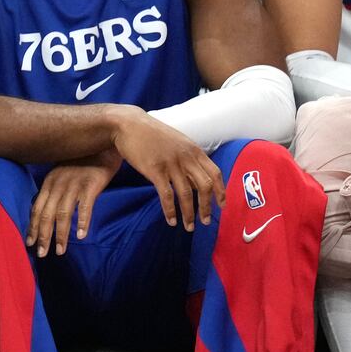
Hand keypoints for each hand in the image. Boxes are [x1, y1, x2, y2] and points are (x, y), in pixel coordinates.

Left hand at [27, 149, 120, 256]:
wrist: (105, 139)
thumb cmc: (85, 158)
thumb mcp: (63, 171)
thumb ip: (56, 188)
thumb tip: (49, 208)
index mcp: (49, 181)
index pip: (36, 208)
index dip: (33, 227)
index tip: (29, 243)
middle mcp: (58, 184)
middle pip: (47, 214)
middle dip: (43, 236)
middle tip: (41, 254)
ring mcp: (74, 184)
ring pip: (63, 214)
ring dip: (60, 235)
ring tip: (60, 251)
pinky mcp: (91, 185)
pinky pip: (85, 207)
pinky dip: (82, 222)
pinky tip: (82, 236)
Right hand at [108, 108, 224, 230]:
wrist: (128, 125)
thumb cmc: (151, 133)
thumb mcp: (177, 141)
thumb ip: (188, 157)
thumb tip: (195, 177)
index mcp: (194, 150)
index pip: (215, 173)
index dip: (221, 191)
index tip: (222, 206)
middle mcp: (186, 158)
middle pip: (205, 186)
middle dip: (207, 207)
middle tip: (205, 222)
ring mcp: (171, 164)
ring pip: (186, 194)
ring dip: (189, 213)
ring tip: (189, 226)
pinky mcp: (155, 170)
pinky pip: (167, 195)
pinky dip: (170, 210)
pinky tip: (171, 220)